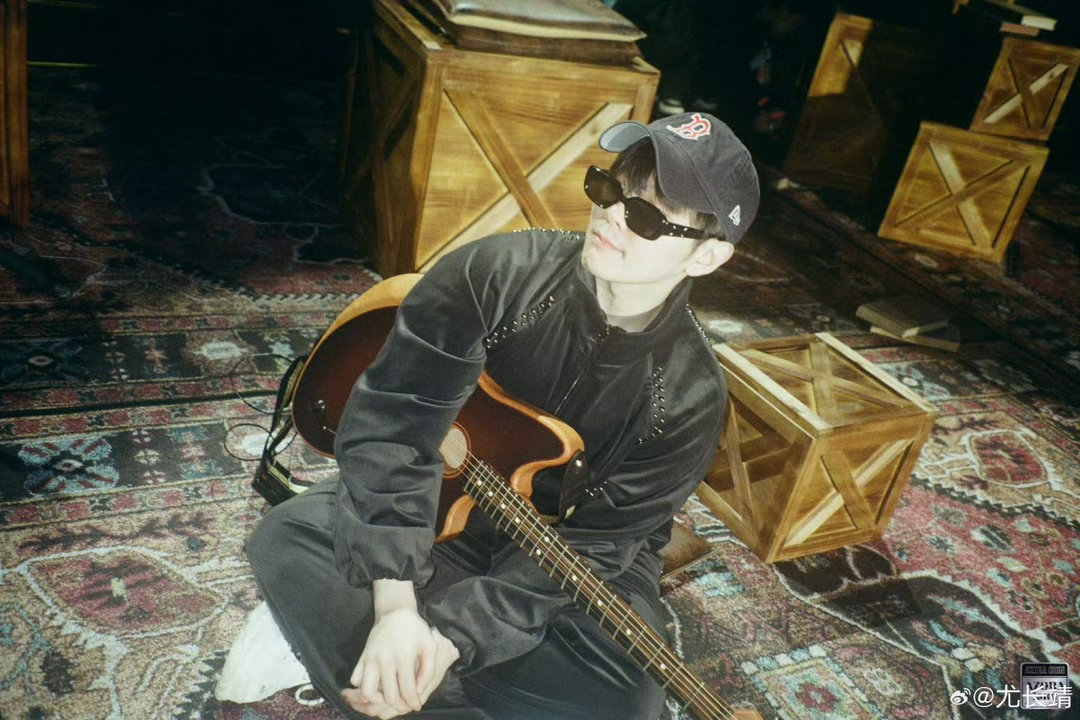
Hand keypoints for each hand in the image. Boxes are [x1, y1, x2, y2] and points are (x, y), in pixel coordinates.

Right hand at [343, 626, 458, 718]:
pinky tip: (376, 686)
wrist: (395, 612)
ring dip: (377, 700)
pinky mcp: (362, 657)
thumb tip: (419, 692)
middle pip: (388, 696)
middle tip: (405, 705)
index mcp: (403, 657)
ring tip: (388, 698)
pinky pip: (356, 679)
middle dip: (399, 706)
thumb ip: (427, 671)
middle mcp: (385, 660)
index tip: (417, 706)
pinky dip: (362, 687)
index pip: (407, 690)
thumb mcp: (430, 647)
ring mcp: (371, 658)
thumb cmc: (416, 630)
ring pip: (367, 692)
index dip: (413, 703)